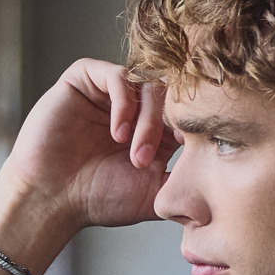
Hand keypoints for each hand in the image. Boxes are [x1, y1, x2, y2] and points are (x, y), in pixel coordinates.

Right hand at [0, 59, 171, 274]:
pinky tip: (117, 132)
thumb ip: (185, 179)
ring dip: (146, 118)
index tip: (189, 150)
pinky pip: (116, 74)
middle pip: (169, 93)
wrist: (51, 200)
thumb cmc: (96, 199)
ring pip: (146, 82)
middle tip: (146, 160)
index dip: (192, 125)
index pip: (185, 108)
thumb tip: (223, 170)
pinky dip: (123, 101)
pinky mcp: (83, 80)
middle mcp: (133, 106)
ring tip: (133, 152)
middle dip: (165, 125)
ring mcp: (108, 92)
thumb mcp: (154, 192)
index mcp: (153, 127)